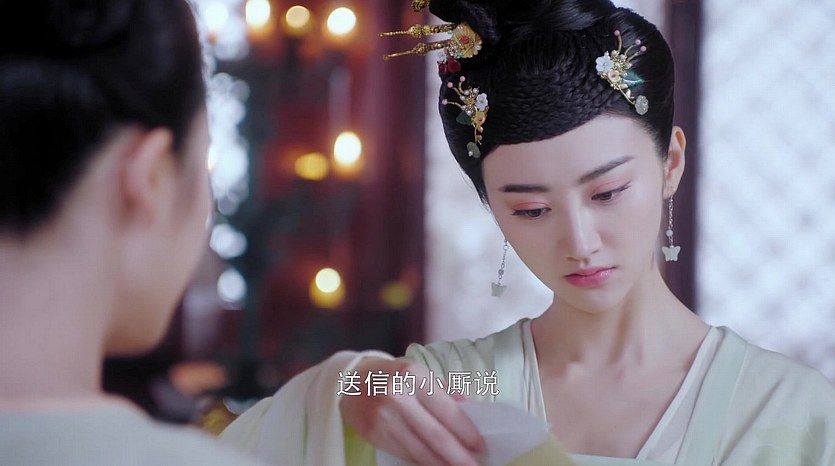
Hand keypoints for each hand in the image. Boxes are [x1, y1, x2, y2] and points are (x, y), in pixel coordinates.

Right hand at [339, 357, 484, 465]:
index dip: (466, 431)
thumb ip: (444, 391)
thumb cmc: (391, 375)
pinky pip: (405, 454)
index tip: (481, 446)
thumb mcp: (418, 372)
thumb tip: (471, 409)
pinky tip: (436, 465)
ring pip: (420, 451)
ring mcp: (383, 418)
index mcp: (413, 375)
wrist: (349, 381)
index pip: (447, 410)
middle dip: (459, 456)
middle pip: (436, 436)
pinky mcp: (374, 435)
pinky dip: (423, 462)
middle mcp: (397, 396)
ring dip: (442, 464)